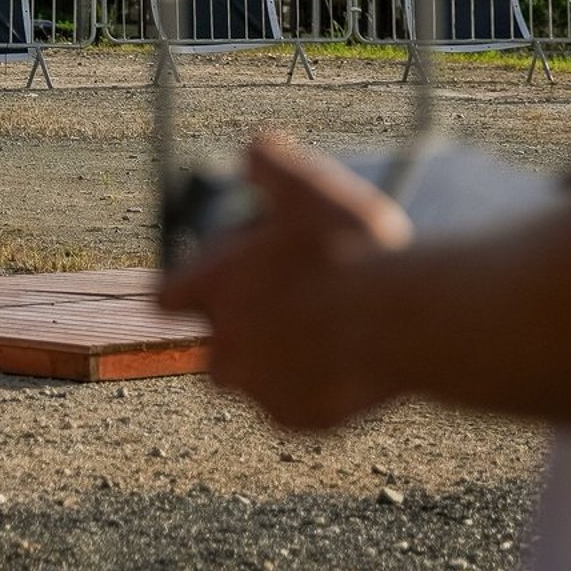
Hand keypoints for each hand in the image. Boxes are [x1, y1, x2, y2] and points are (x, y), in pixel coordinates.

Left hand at [157, 131, 413, 430]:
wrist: (402, 321)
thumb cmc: (351, 251)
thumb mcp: (310, 187)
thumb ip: (270, 163)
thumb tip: (252, 151)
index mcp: (218, 289)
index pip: (167, 296)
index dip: (189, 285)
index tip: (221, 275)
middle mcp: (227, 346)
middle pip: (213, 343)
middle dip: (241, 325)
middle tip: (288, 299)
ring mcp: (261, 389)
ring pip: (252, 377)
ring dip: (274, 357)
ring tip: (321, 326)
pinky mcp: (297, 420)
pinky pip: (292, 403)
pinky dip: (309, 384)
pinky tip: (344, 355)